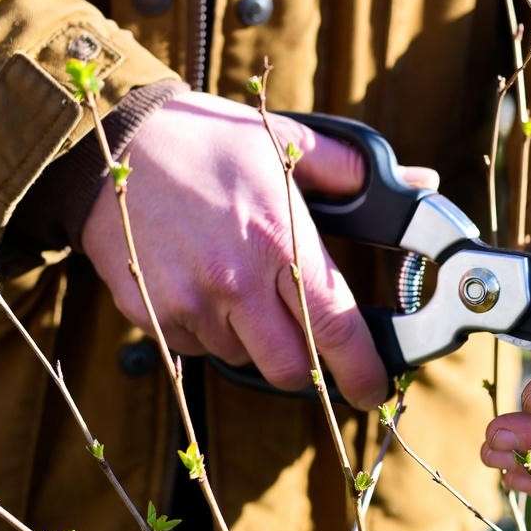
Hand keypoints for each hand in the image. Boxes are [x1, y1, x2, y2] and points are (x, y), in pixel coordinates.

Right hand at [81, 92, 436, 409]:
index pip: (334, 328)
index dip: (361, 370)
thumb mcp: (284, 141)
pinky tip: (204, 285)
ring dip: (255, 340)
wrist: (110, 144)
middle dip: (308, 368)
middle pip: (289, 367)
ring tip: (243, 285)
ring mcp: (187, 303)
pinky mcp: (151, 314)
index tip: (375, 390)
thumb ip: (352, 172)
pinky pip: (197, 347)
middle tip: (310, 344)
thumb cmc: (205, 141)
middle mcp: (234, 282)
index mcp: (278, 241)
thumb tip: (419, 182)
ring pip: (242, 357)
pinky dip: (211, 331)